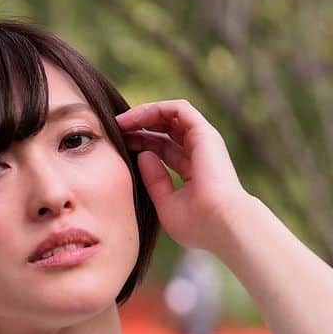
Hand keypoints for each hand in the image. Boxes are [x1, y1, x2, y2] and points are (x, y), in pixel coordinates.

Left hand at [116, 99, 250, 252]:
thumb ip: (153, 179)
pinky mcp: (204, 133)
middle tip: (113, 130)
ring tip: (119, 121)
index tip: (115, 146)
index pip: (162, 149)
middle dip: (138, 127)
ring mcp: (203, 142)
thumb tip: (141, 155)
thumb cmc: (196, 223)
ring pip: (170, 115)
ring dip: (143, 114)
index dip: (139, 144)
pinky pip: (178, 109)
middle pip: (164, 131)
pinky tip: (132, 118)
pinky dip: (154, 109)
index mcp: (192, 171)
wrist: (219, 224)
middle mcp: (199, 153)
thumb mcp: (165, 202)